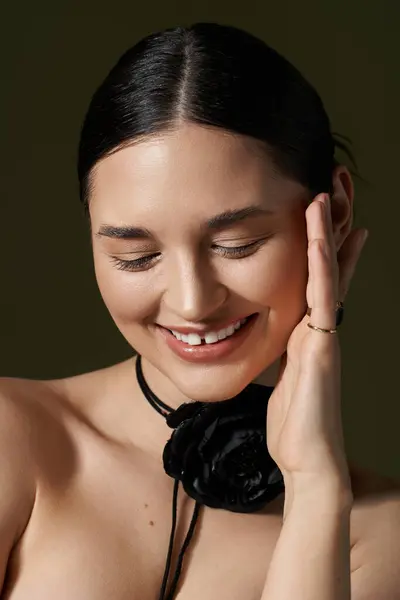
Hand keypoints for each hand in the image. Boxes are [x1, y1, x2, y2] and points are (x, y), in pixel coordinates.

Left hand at [265, 192, 367, 498]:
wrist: (307, 459)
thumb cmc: (294, 424)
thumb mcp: (282, 380)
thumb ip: (280, 356)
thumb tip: (269, 341)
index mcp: (308, 331)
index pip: (317, 279)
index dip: (324, 245)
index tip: (323, 213)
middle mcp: (320, 326)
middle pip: (329, 266)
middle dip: (332, 226)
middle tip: (335, 187)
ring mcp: (324, 334)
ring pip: (328, 274)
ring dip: (327, 233)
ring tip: (327, 195)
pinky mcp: (321, 346)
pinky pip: (320, 298)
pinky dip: (320, 266)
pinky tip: (319, 237)